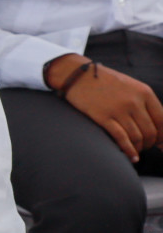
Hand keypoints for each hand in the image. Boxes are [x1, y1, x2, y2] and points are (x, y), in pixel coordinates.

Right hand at [48, 54, 162, 160]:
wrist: (77, 75)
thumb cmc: (104, 82)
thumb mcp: (130, 86)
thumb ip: (143, 102)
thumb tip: (155, 124)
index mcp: (144, 92)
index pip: (162, 120)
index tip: (159, 143)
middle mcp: (134, 101)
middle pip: (151, 132)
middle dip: (150, 144)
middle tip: (145, 147)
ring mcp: (118, 109)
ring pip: (137, 137)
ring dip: (139, 148)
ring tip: (136, 150)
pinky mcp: (103, 117)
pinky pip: (121, 138)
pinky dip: (129, 150)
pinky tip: (131, 157)